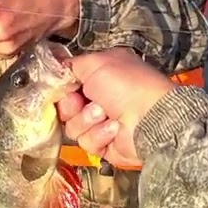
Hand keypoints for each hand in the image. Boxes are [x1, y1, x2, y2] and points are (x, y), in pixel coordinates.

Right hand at [54, 48, 175, 166]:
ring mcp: (102, 123)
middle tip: (82, 102)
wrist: (150, 119)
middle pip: (65, 107)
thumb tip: (57, 68)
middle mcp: (100, 98)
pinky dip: (99, 134)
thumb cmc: (127, 85)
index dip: (61, 88)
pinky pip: (87, 142)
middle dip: (71, 105)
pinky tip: (114, 128)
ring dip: (87, 120)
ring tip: (105, 114)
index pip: (67, 84)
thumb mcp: (96, 63)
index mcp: (100, 76)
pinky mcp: (105, 145)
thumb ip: (72, 64)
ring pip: (73, 127)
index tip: (60, 88)